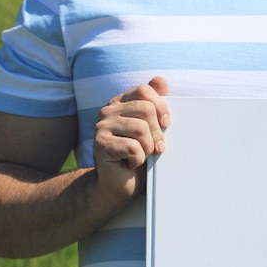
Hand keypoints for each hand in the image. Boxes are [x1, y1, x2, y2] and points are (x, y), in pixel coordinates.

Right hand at [93, 76, 170, 201]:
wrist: (119, 187)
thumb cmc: (138, 157)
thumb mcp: (152, 129)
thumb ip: (155, 105)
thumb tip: (160, 79)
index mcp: (121, 103)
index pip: (145, 90)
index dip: (161, 106)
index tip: (166, 124)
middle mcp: (108, 111)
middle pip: (146, 109)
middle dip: (156, 132)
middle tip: (153, 148)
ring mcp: (101, 127)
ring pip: (140, 129)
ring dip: (147, 148)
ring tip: (140, 156)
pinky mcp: (100, 144)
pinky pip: (132, 147)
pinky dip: (138, 160)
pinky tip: (130, 164)